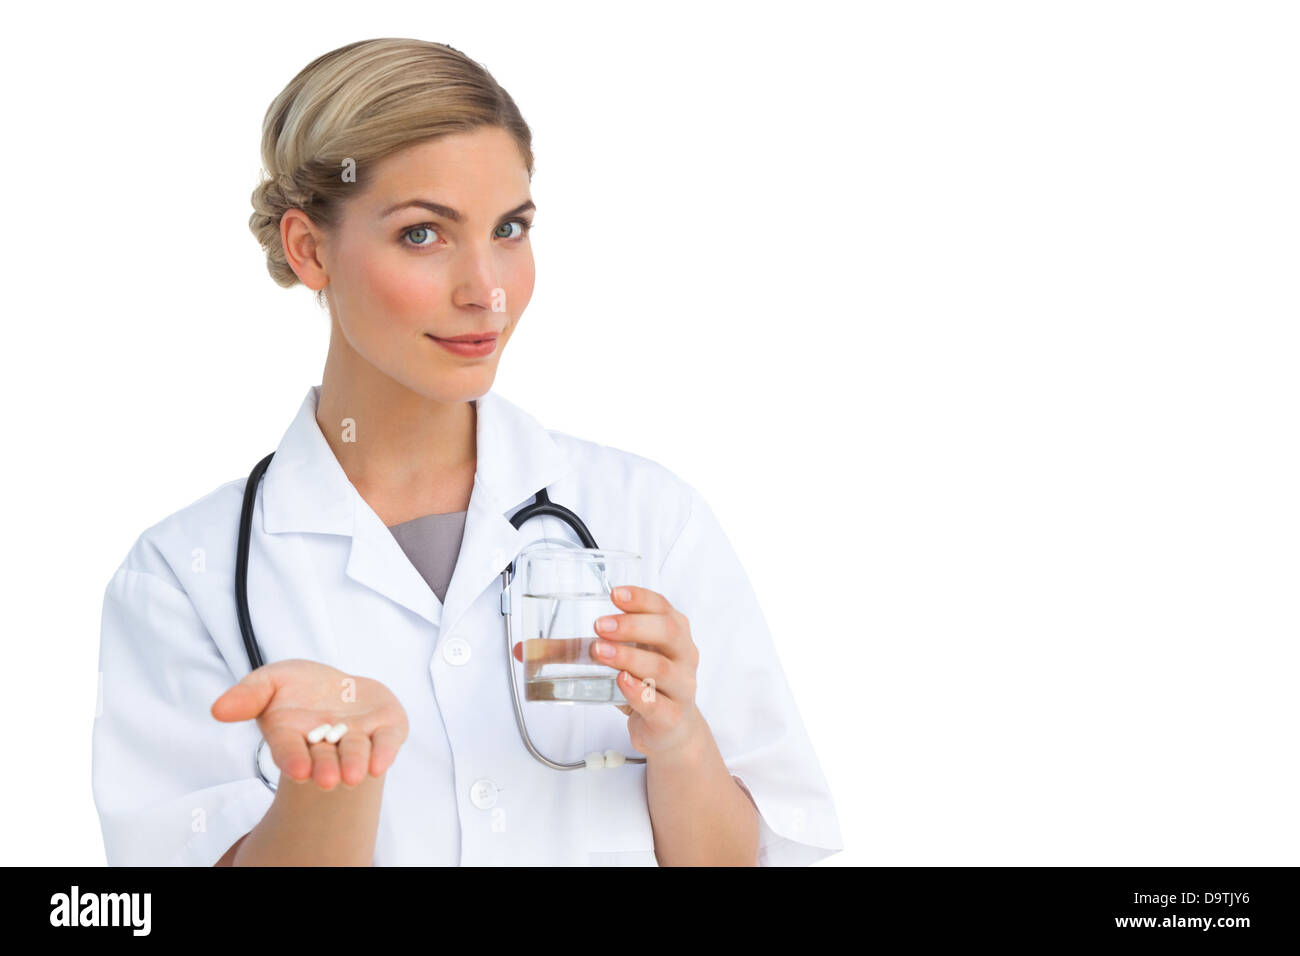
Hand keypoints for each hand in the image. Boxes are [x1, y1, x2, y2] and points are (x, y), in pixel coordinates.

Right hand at [211, 659, 408, 790]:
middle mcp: (326, 742)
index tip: (299, 770)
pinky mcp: (386, 727)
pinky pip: (388, 740)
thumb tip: (218, 710)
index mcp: (293, 735)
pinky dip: (386, 750)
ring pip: (357, 752)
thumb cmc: (299, 688)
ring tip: (353, 776)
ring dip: (355, 763)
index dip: (293, 759)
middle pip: (325, 758)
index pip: (289, 749)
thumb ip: (247, 695)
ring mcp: (358, 736)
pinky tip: (381, 764)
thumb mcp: (269, 681)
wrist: (339, 689)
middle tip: (329, 780)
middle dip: (327, 767)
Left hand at [595, 586, 705, 757]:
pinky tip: (621, 682)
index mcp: (674, 633)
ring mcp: (681, 687)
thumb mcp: (621, 659)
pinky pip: (658, 703)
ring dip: (628, 657)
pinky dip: (638, 691)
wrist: (672, 728)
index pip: (662, 607)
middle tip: (600, 625)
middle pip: (668, 632)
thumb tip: (531, 649)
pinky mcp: (671, 716)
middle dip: (632, 625)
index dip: (640, 598)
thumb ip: (581, 650)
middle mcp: (684, 656)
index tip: (614, 594)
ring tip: (600, 652)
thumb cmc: (646, 684)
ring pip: (661, 667)